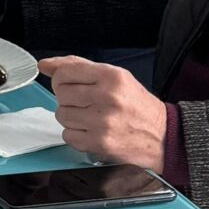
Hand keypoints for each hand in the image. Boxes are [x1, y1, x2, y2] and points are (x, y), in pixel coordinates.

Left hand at [40, 59, 168, 166]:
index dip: (61, 79)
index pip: (64, 72)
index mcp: (111, 76)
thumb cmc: (137, 105)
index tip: (69, 84)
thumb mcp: (114, 76)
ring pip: (61, 115)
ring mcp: (102, 122)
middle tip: (85, 103)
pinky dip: (76, 134)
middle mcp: (107, 97)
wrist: (163, 136)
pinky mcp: (99, 143)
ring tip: (91, 117)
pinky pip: (68, 136)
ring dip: (72, 117)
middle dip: (68, 99)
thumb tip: (44, 65)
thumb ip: (78, 67)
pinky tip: (92, 131)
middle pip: (61, 94)